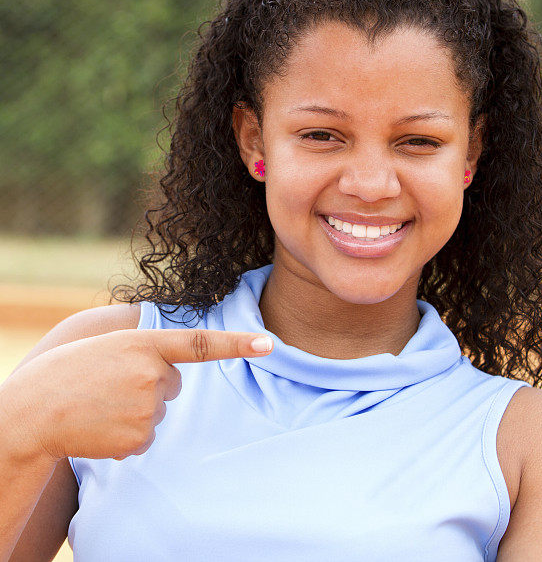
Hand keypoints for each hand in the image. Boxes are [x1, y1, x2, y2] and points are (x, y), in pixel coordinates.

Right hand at [0, 328, 272, 461]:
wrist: (33, 410)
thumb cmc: (70, 373)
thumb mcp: (110, 346)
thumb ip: (147, 352)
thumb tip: (173, 379)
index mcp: (145, 343)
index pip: (201, 343)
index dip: (238, 343)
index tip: (268, 344)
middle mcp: (152, 373)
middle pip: (172, 385)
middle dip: (148, 386)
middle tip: (110, 384)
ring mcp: (146, 407)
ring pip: (158, 412)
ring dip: (134, 411)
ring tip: (100, 404)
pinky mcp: (138, 437)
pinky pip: (145, 437)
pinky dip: (126, 435)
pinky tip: (101, 426)